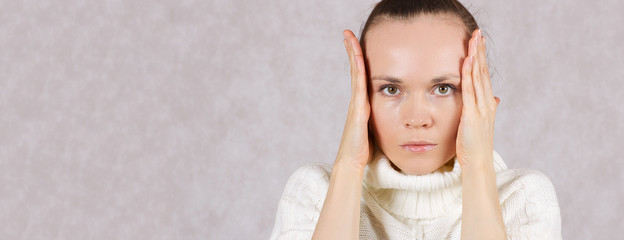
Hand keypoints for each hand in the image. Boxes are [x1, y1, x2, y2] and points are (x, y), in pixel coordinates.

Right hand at [334, 29, 373, 171]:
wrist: (353, 162)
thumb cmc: (365, 151)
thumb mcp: (377, 131)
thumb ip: (382, 121)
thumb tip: (395, 119)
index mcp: (363, 104)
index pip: (362, 77)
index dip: (360, 61)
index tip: (357, 46)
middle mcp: (358, 100)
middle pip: (356, 69)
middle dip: (352, 51)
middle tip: (348, 34)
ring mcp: (356, 102)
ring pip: (356, 72)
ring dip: (352, 53)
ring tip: (348, 36)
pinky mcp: (358, 106)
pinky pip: (359, 82)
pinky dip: (357, 67)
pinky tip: (357, 55)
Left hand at [456, 29, 500, 168]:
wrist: (478, 163)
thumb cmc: (476, 145)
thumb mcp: (480, 123)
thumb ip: (486, 109)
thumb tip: (496, 99)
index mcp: (488, 103)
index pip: (484, 75)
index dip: (482, 57)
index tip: (479, 42)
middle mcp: (487, 103)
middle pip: (483, 71)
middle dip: (480, 51)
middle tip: (478, 32)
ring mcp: (481, 108)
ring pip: (478, 77)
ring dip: (475, 57)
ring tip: (473, 40)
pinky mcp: (473, 115)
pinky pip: (470, 91)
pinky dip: (468, 75)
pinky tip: (467, 62)